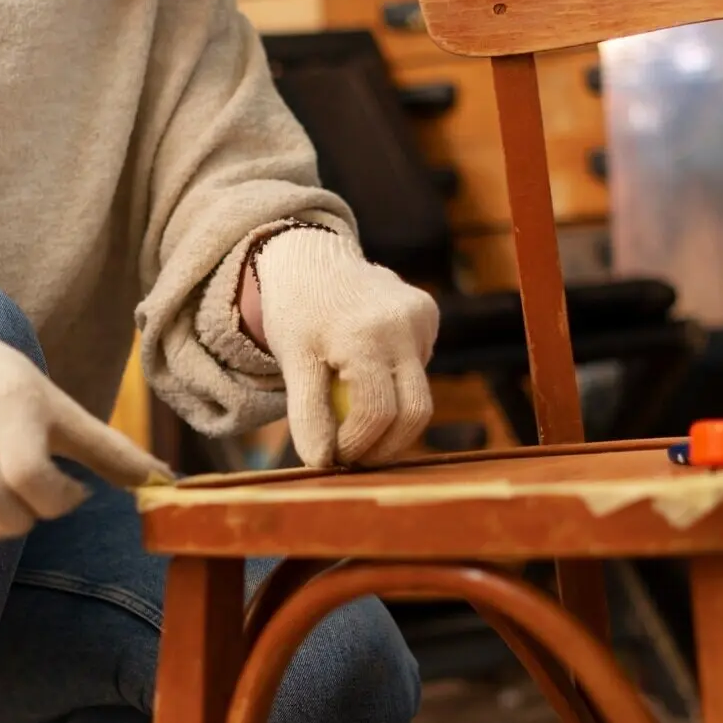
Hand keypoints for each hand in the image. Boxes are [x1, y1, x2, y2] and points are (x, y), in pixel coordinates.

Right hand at [0, 316, 171, 538]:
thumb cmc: (6, 385)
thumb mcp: (60, 409)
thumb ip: (111, 452)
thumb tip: (165, 482)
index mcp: (9, 412)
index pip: (31, 479)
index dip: (60, 498)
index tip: (72, 490)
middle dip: (25, 516)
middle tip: (34, 494)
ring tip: (6, 490)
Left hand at [253, 230, 438, 468]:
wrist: (311, 257)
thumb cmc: (297, 313)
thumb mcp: (292, 361)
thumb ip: (307, 412)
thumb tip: (321, 464)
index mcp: (365, 334)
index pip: (377, 412)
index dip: (358, 445)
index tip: (335, 457)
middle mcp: (402, 323)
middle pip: (414, 412)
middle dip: (386, 446)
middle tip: (356, 458)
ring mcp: (422, 315)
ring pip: (420, 393)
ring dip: (390, 416)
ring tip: (353, 413)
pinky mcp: (429, 313)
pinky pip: (419, 367)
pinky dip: (395, 383)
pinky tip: (367, 364)